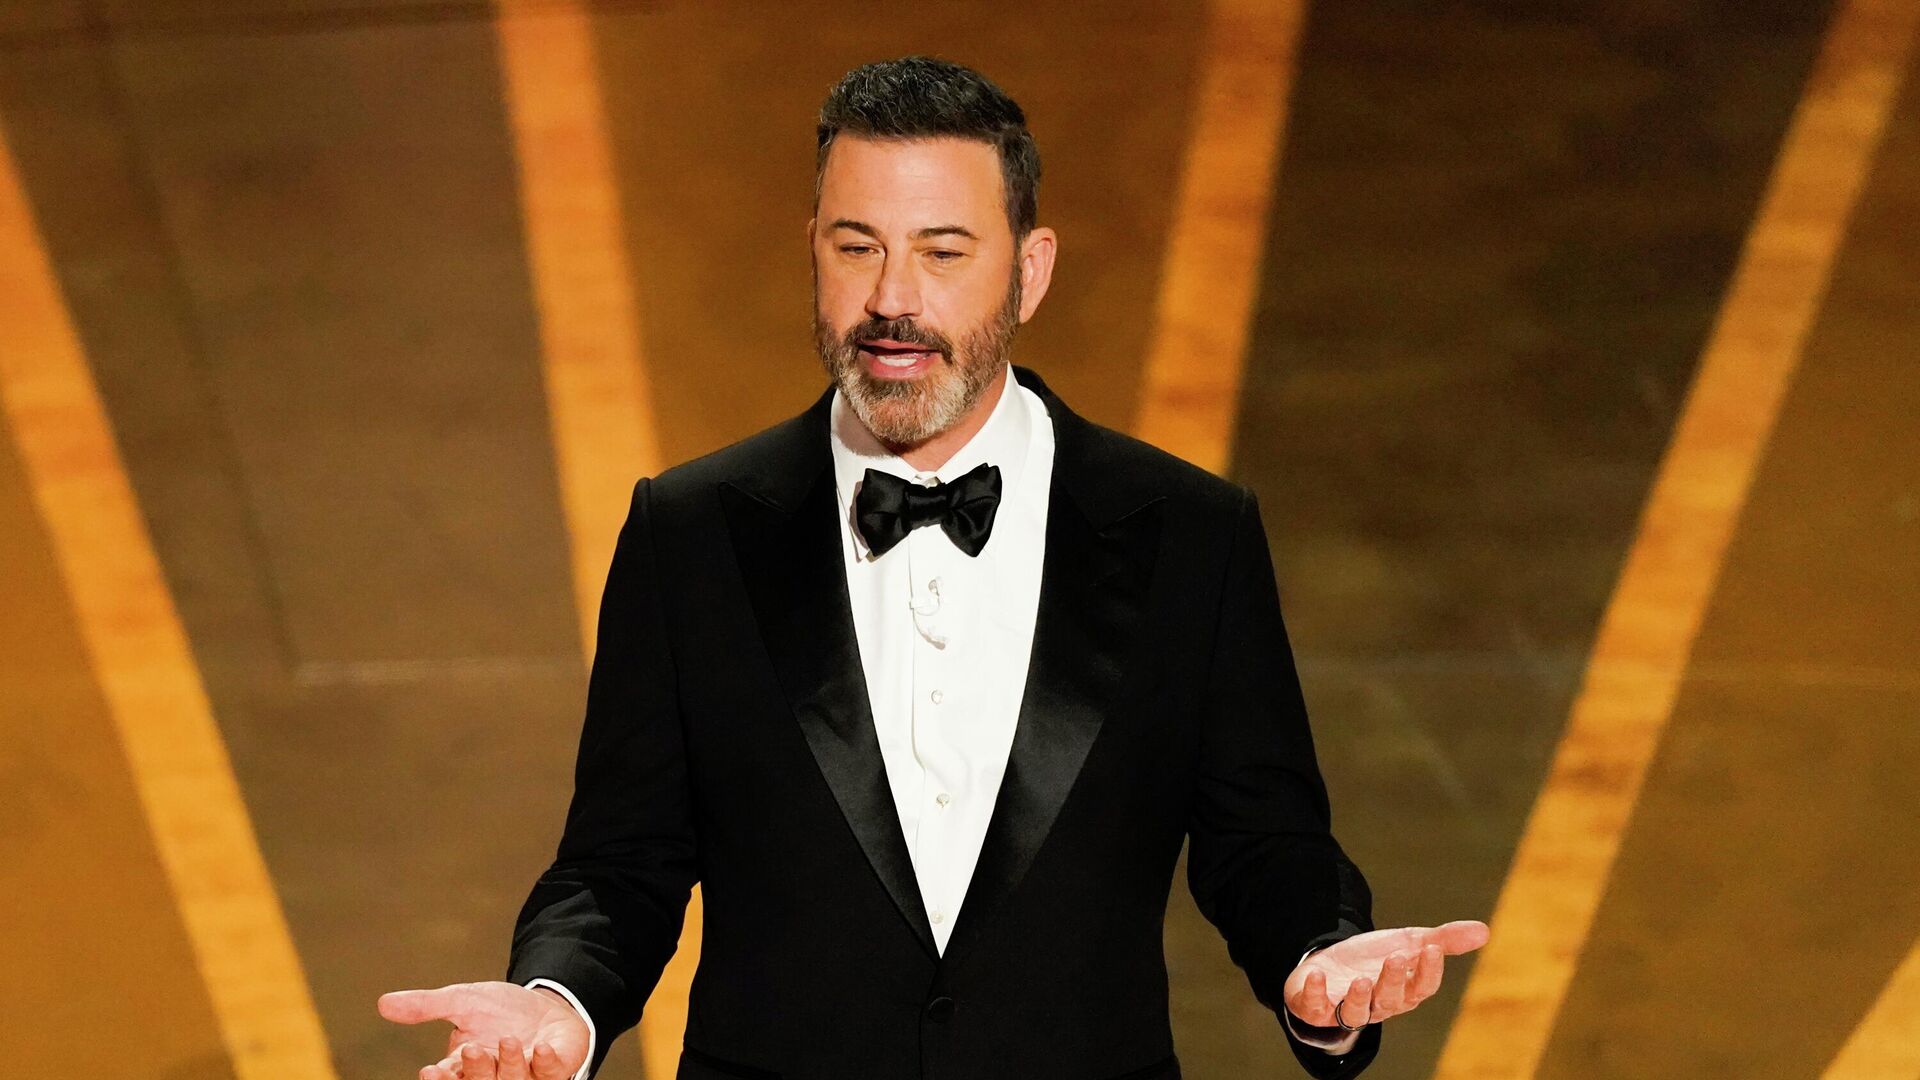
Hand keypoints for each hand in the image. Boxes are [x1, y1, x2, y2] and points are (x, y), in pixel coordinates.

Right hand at [378, 981, 588, 1079]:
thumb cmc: (501, 1009)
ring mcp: (526, 1076)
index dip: (441, 1079)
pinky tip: (541, 1049)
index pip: (449, 1079)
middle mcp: (494, 1077)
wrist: (546, 1004)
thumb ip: (426, 1006)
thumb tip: (383, 1003)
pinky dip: (545, 1063)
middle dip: (476, 1071)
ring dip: (509, 1065)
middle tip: (471, 1050)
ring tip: (508, 1041)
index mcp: (467, 1068)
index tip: (430, 1070)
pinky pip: (551, 1074)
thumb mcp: (462, 1000)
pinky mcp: (555, 1070)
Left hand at [1283, 919, 1489, 1028]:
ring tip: (1362, 980)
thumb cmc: (1375, 959)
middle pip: (1391, 1000)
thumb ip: (1444, 940)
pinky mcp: (1316, 1007)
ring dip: (1360, 998)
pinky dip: (1315, 993)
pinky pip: (1315, 1007)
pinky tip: (1317, 976)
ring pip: (1357, 1012)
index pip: (1422, 987)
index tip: (1432, 948)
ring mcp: (1347, 1008)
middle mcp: (1378, 1005)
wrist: (1332, 967)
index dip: (1428, 971)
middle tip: (1397, 957)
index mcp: (1404, 992)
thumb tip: (1484, 930)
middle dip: (1394, 981)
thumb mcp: (1409, 944)